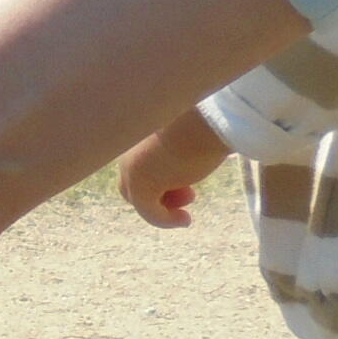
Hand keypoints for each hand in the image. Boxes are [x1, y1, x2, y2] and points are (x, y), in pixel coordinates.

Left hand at [118, 112, 231, 228]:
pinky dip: (165, 219)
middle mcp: (128, 148)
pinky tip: (185, 220)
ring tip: (191, 198)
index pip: (137, 163)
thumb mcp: (186, 135)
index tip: (187, 183)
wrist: (209, 119)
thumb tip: (185, 162)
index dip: (158, 178)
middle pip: (131, 182)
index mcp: (137, 133)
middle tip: (191, 192)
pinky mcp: (141, 184)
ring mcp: (132, 166)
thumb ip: (175, 149)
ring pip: (138, 195)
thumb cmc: (207, 121)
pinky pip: (147, 211)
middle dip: (159, 193)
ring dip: (162, 205)